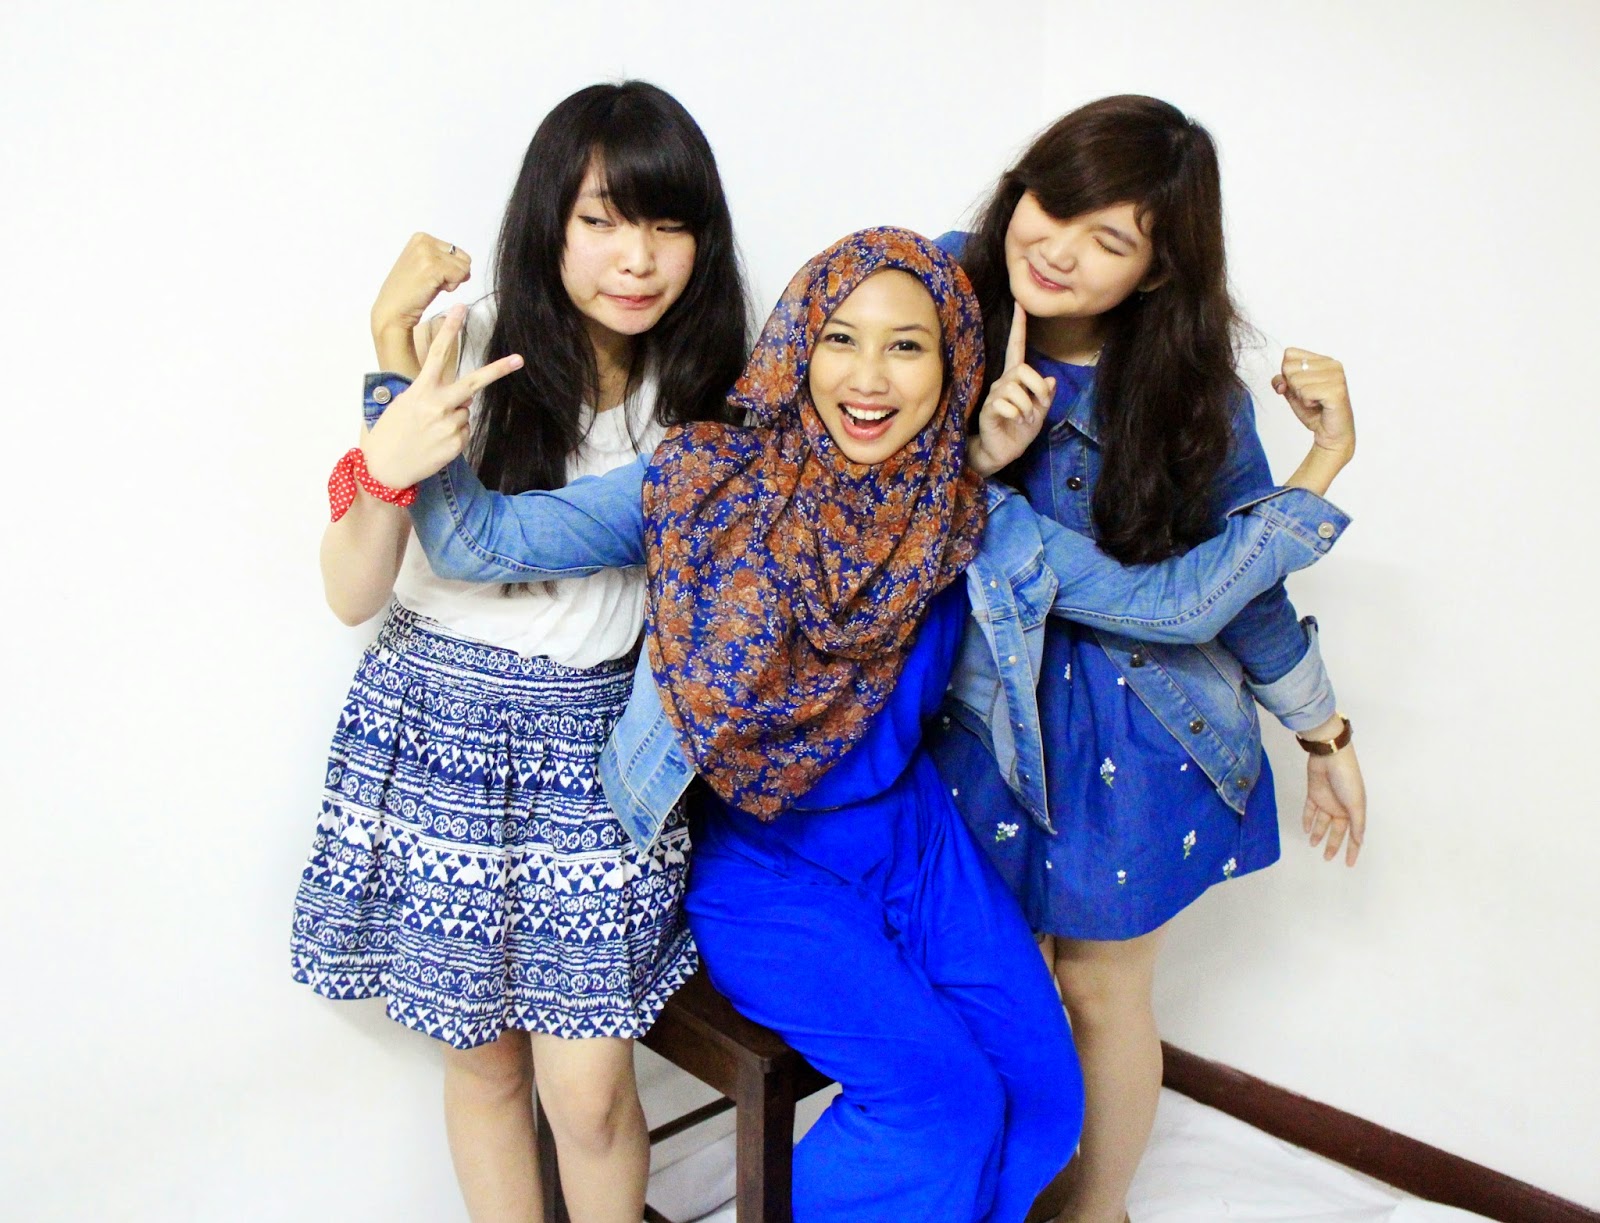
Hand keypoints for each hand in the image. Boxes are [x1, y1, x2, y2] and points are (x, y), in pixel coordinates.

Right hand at [361, 305, 522, 489]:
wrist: (384, 468)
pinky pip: (464, 431)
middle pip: (474, 382)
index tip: (461, 310)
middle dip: (498, 369)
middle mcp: (438, 405)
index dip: (450, 330)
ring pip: (465, 411)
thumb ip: (431, 393)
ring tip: (430, 430)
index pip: (438, 354)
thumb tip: (464, 396)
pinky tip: (435, 443)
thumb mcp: (403, 405)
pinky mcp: (457, 444)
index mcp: (421, 391)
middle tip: (519, 359)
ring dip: (454, 417)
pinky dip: (454, 435)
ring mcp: (449, 425)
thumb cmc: (390, 433)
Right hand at [371, 232, 472, 371]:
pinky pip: (461, 275)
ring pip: (464, 268)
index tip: (429, 276)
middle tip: (431, 283)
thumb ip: (445, 261)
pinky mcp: (433, 267)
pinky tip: (432, 289)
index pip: (457, 252)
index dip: (449, 269)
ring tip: (430, 286)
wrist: (393, 310)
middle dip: (452, 274)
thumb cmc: (408, 293)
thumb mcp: (425, 266)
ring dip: (451, 281)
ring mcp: (427, 253)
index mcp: (422, 237)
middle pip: (464, 259)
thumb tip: (468, 268)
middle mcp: (424, 241)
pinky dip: (451, 287)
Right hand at [969, 302, 1055, 477]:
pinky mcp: (988, 409)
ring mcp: (994, 395)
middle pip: (1023, 369)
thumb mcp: (1040, 413)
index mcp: (1016, 380)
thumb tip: (1051, 380)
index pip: (1016, 348)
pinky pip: (1006, 404)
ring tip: (1026, 419)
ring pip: (1016, 388)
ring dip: (1028, 406)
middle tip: (1039, 406)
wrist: (1002, 452)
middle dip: (1037, 387)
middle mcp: (1003, 383)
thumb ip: (1045, 397)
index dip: (1019, 327)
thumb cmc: (1019, 431)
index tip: (1020, 304)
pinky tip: (1014, 422)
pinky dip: (1017, 414)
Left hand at [1273, 347, 1354, 462]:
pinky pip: (1305, 393)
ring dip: (1301, 396)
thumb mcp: (1291, 392)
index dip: (1286, 374)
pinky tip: (1319, 406)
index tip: (1301, 388)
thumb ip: (1281, 380)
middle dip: (1293, 387)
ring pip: (1296, 380)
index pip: (1289, 354)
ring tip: (1315, 402)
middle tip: (1309, 397)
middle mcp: (1332, 364)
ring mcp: (1337, 376)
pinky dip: (1307, 403)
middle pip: (1289, 367)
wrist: (1330, 434)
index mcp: (1323, 360)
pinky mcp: (1336, 391)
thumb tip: (1280, 382)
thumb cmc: (1314, 411)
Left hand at [1302, 733, 1365, 865]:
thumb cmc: (1347, 779)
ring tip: (1313, 845)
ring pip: (1322, 822)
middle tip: (1326, 858)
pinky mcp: (1313, 793)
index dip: (1352, 849)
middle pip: (1336, 831)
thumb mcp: (1356, 803)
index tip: (1348, 864)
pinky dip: (1308, 819)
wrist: (1330, 756)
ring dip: (1318, 833)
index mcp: (1354, 810)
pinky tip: (1306, 829)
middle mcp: (1341, 807)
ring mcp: (1327, 800)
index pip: (1353, 835)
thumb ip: (1357, 824)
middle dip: (1333, 844)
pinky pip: (1310, 810)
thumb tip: (1359, 842)